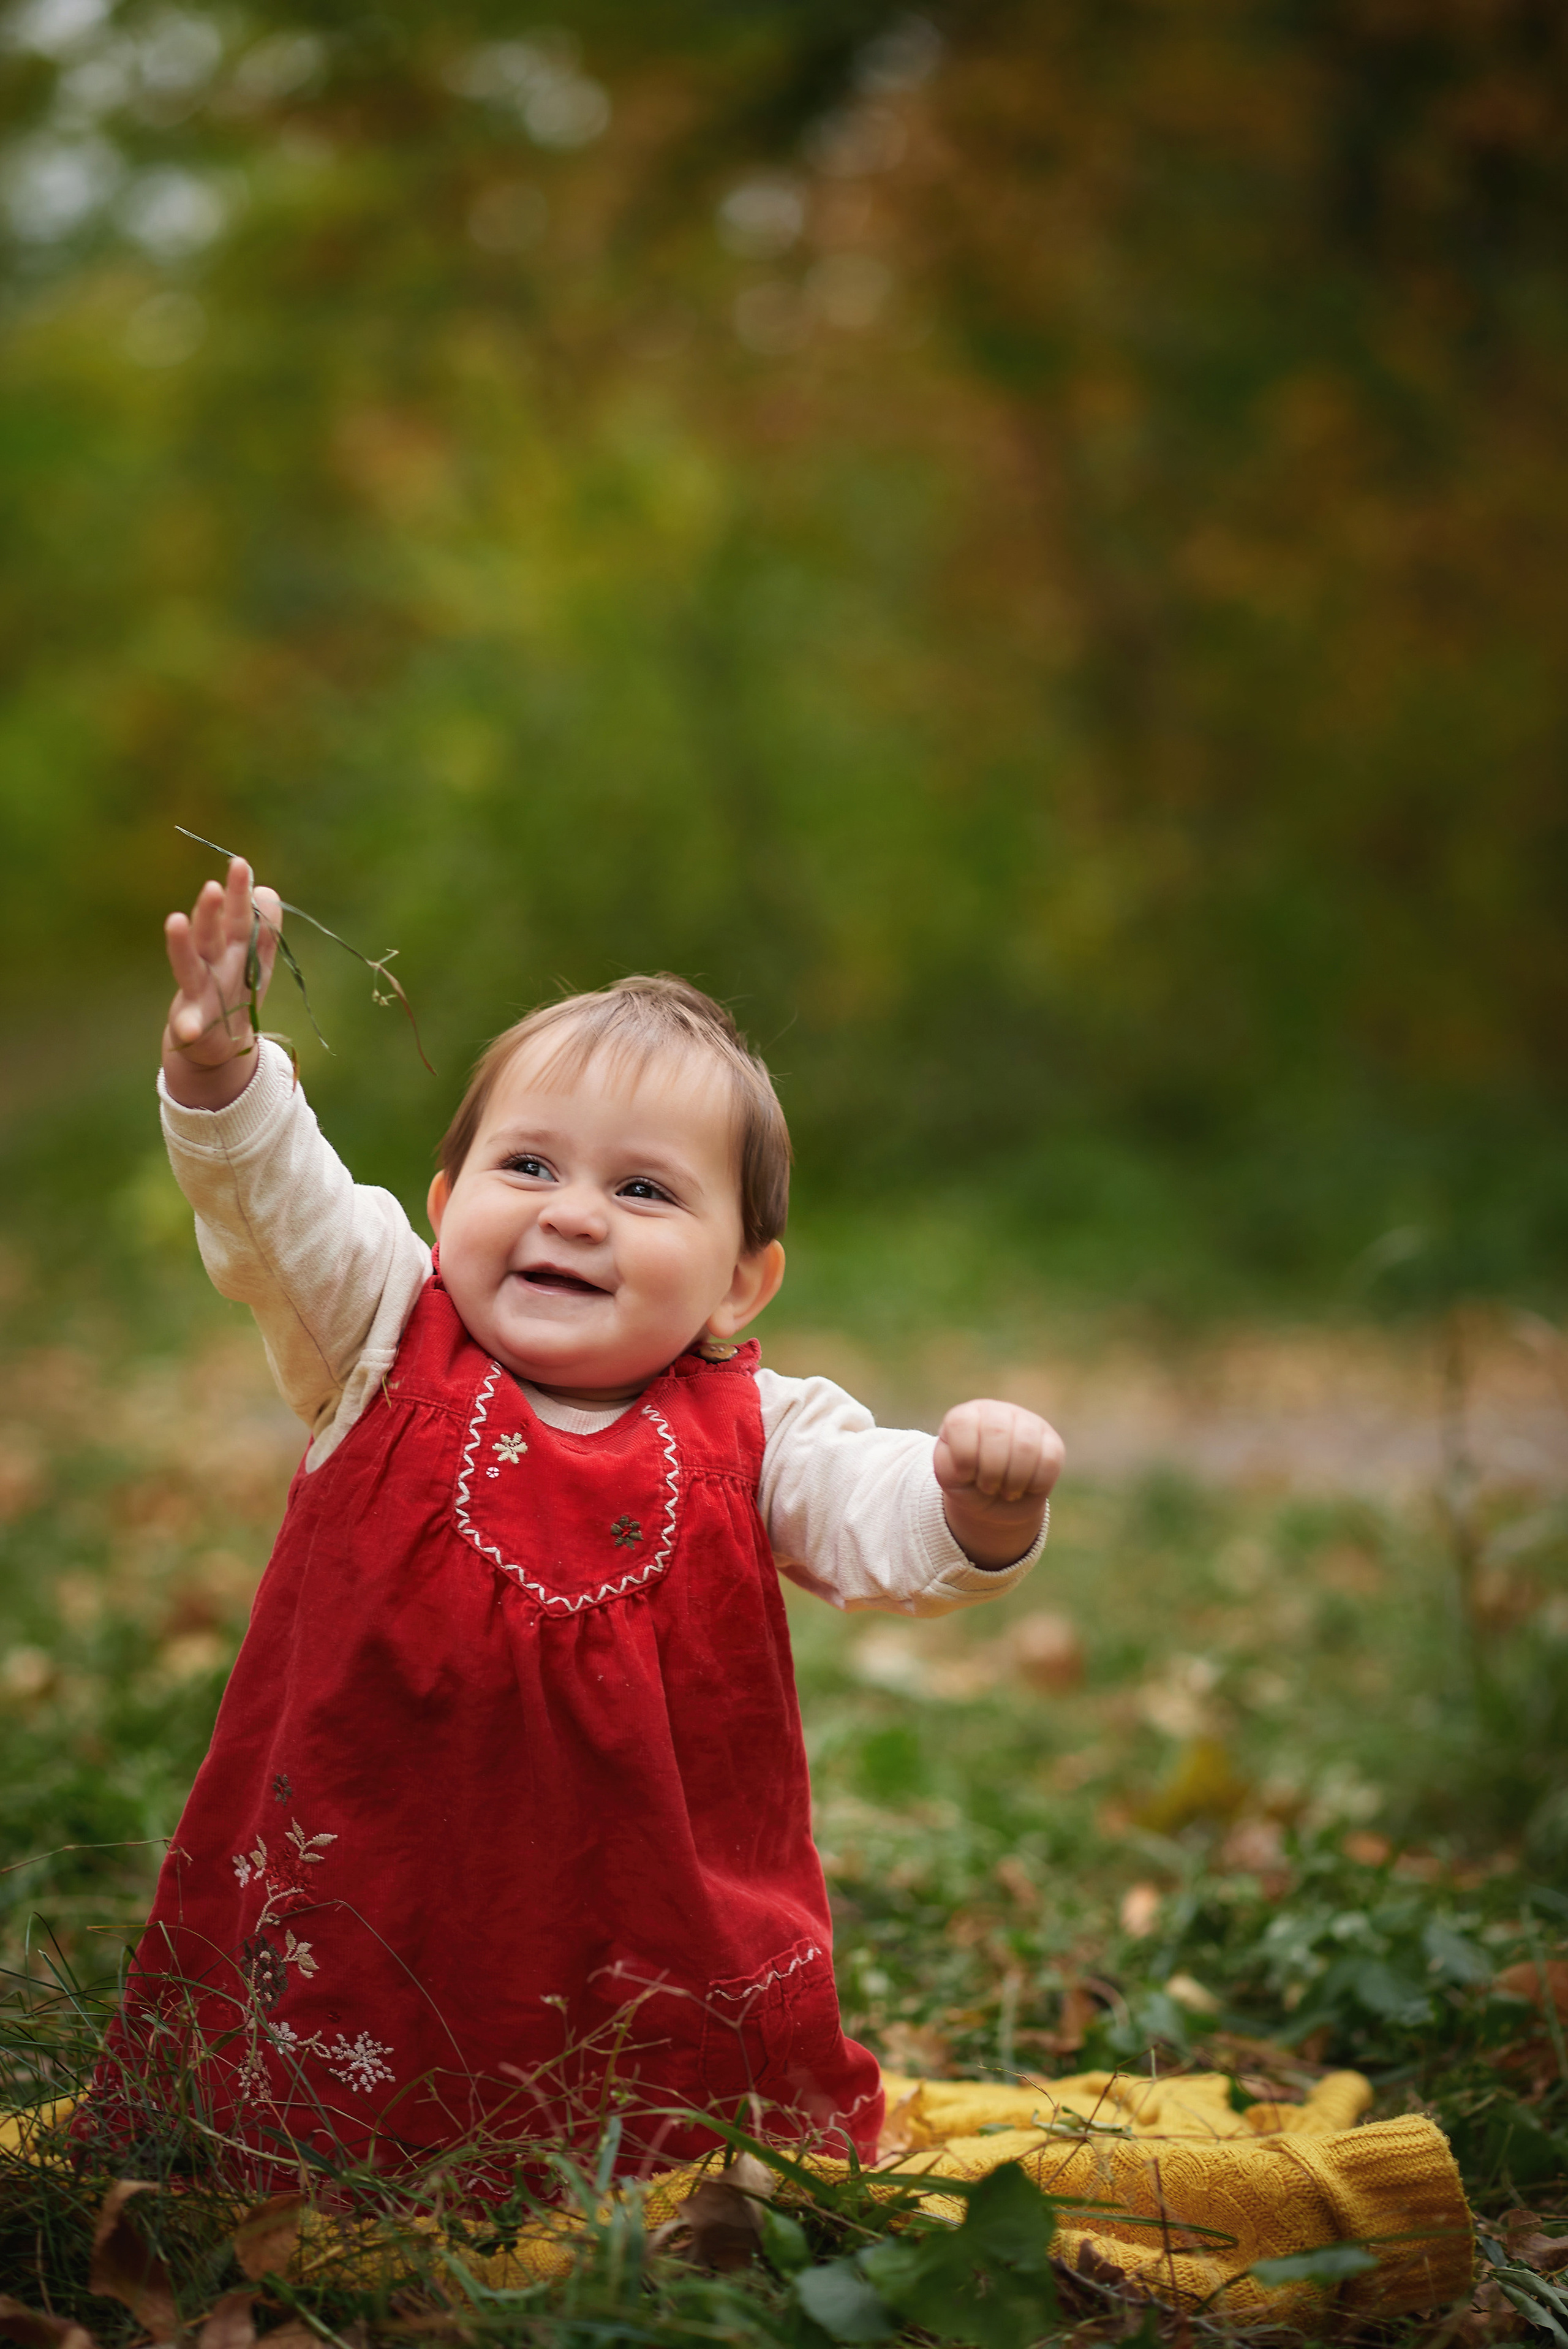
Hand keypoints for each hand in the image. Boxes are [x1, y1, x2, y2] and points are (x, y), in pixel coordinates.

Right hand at [162, 857, 282, 1109]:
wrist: (218, 1041)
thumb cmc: (236, 991)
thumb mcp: (255, 962)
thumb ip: (264, 929)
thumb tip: (267, 892)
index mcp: (230, 948)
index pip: (236, 917)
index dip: (239, 893)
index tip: (240, 864)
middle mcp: (209, 964)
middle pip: (209, 934)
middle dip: (210, 911)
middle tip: (212, 886)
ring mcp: (196, 992)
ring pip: (187, 965)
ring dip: (181, 944)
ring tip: (175, 920)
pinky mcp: (190, 1024)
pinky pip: (188, 1024)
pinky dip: (187, 1026)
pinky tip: (188, 1028)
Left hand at [934, 1398, 1063, 1569]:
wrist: (994, 1500)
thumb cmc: (967, 1483)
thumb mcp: (950, 1479)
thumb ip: (950, 1466)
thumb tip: (969, 1463)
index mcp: (965, 1416)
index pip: (961, 1423)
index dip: (965, 1457)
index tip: (966, 1475)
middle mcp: (997, 1412)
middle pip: (996, 1432)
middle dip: (991, 1471)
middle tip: (988, 1487)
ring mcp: (1028, 1423)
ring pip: (1026, 1446)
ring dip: (1014, 1480)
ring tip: (1007, 1490)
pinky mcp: (1052, 1442)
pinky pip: (1050, 1461)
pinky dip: (1036, 1484)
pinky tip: (1026, 1487)